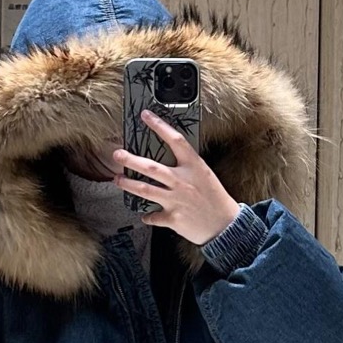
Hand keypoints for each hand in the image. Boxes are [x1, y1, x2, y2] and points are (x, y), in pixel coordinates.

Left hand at [110, 109, 241, 245]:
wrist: (226, 226)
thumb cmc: (215, 198)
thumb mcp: (205, 175)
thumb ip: (187, 167)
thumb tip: (167, 160)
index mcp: (193, 167)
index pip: (175, 140)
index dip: (159, 126)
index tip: (146, 116)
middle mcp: (182, 181)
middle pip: (151, 167)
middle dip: (130, 160)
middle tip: (117, 154)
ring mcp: (176, 200)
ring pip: (145, 190)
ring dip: (128, 184)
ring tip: (117, 179)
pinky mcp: (173, 218)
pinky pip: (153, 216)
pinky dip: (147, 216)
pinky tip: (144, 214)